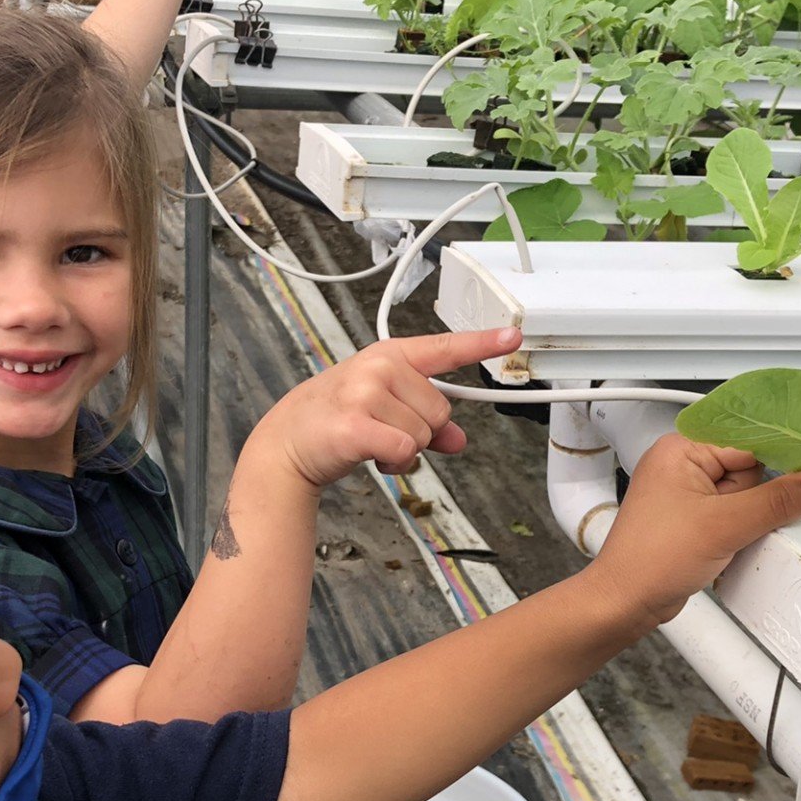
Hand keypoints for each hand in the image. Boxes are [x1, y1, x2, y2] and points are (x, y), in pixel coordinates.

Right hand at [257, 327, 521, 487]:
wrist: (288, 442)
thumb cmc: (336, 419)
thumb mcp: (383, 410)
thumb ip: (426, 422)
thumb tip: (458, 439)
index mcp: (390, 355)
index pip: (444, 348)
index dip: (481, 343)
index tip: (512, 337)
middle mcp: (379, 367)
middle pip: (441, 410)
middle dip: (420, 431)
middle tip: (384, 430)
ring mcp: (366, 393)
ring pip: (425, 434)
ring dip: (406, 450)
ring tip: (372, 442)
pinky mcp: (357, 425)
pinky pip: (407, 450)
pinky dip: (396, 463)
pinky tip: (373, 457)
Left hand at [585, 435, 800, 630]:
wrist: (626, 601)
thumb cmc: (653, 558)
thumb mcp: (725, 525)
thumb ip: (776, 501)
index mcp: (681, 448)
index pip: (748, 439)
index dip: (780, 455)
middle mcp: (682, 463)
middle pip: (749, 466)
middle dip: (758, 496)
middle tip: (743, 519)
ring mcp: (686, 491)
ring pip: (744, 493)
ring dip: (749, 516)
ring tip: (726, 537)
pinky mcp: (692, 517)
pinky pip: (732, 512)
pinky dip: (740, 527)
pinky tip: (732, 542)